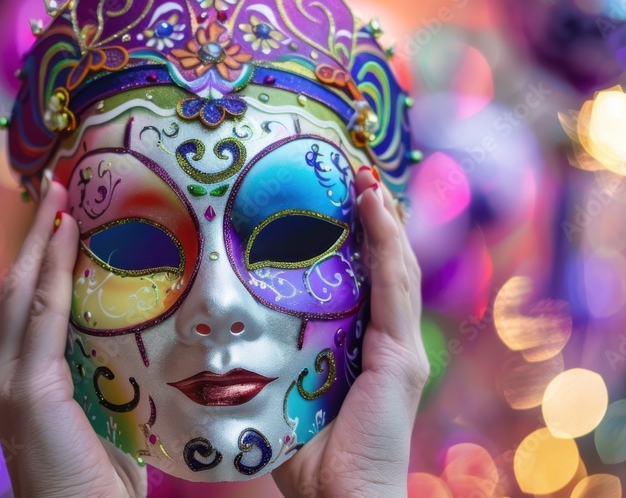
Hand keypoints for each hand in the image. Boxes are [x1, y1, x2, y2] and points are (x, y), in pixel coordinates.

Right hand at [0, 177, 145, 497]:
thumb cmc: (104, 489)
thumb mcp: (109, 423)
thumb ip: (111, 383)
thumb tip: (142, 343)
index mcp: (25, 385)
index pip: (30, 310)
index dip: (41, 260)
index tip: (62, 217)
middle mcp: (5, 378)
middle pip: (18, 290)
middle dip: (35, 235)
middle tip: (54, 185)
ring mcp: (9, 384)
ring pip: (24, 292)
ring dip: (41, 237)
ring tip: (58, 192)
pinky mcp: (26, 391)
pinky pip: (44, 314)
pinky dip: (54, 268)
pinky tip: (66, 232)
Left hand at [272, 167, 427, 496]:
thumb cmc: (305, 455)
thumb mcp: (280, 392)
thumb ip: (267, 358)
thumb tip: (222, 327)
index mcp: (360, 348)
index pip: (361, 281)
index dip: (353, 238)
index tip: (330, 196)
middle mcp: (387, 342)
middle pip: (383, 266)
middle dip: (369, 218)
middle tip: (346, 171)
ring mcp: (400, 347)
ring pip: (395, 267)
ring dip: (380, 217)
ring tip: (360, 175)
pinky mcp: (402, 356)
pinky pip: (395, 287)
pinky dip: (387, 241)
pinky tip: (374, 205)